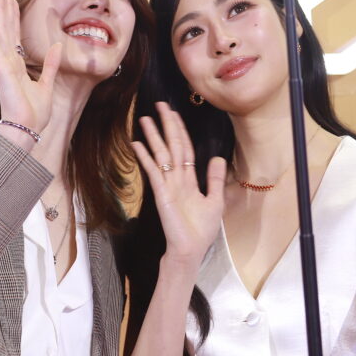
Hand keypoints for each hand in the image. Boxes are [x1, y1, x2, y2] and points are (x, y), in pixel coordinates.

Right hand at [0, 0, 61, 134]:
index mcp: (18, 66)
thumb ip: (50, 65)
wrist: (27, 129)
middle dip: (5, 8)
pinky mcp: (2, 69)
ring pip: (1, 31)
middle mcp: (9, 62)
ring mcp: (4, 64)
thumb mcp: (47, 85)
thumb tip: (56, 45)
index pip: (15, 36)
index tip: (14, 0)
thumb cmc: (34, 114)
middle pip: (7, 29)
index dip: (15, 17)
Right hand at [133, 102, 225, 263]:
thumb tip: (217, 158)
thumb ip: (214, 179)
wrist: (190, 249)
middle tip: (160, 105)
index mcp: (189, 179)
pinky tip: (138, 144)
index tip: (173, 114)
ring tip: (145, 119)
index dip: (180, 130)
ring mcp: (168, 184)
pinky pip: (154, 171)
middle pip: (172, 145)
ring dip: (153, 136)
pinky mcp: (162, 193)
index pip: (184, 148)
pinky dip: (146, 157)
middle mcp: (177, 178)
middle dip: (167, 125)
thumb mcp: (215, 201)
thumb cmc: (201, 230)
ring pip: (161, 154)